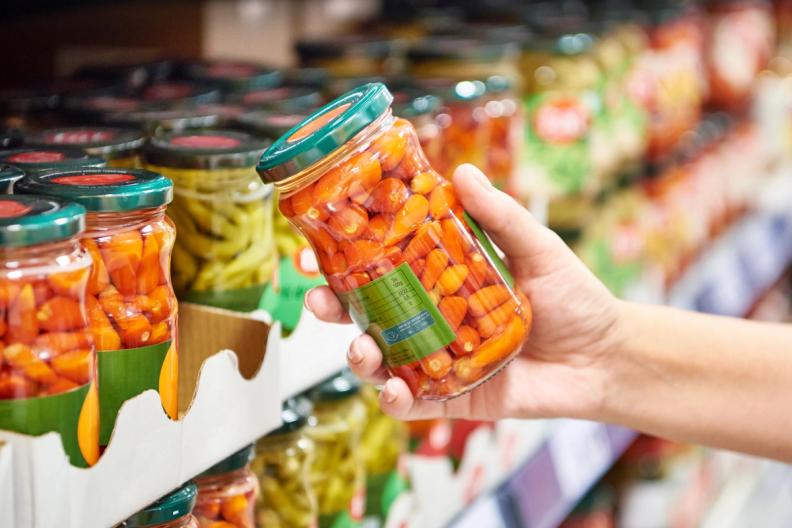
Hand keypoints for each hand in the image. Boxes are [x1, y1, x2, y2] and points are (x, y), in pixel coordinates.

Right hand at [305, 164, 623, 421]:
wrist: (607, 358)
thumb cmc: (574, 298)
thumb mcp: (537, 249)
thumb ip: (499, 216)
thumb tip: (461, 172)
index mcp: (442, 280)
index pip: (383, 268)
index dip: (345, 261)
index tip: (317, 249)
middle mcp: (431, 320)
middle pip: (368, 315)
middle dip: (333, 310)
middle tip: (319, 300)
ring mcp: (438, 360)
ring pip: (381, 361)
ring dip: (358, 357)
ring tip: (360, 350)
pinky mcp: (453, 397)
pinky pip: (413, 403)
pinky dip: (395, 400)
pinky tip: (393, 390)